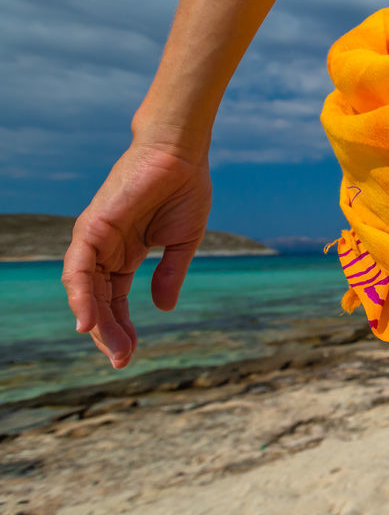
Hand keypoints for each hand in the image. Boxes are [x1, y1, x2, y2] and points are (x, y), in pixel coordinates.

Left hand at [62, 142, 212, 368]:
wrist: (181, 155)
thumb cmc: (184, 189)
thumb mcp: (183, 242)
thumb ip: (170, 274)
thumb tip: (164, 307)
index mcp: (124, 253)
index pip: (114, 299)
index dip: (122, 327)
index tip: (131, 354)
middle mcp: (103, 249)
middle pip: (97, 301)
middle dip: (109, 332)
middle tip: (122, 360)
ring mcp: (93, 239)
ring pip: (84, 291)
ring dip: (95, 322)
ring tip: (112, 349)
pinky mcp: (91, 228)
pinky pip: (78, 269)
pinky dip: (80, 296)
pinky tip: (87, 322)